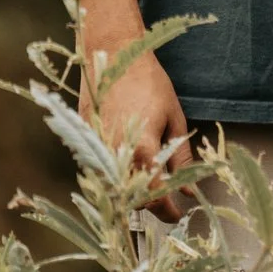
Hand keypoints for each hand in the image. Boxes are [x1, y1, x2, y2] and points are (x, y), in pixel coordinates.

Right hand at [92, 44, 194, 219]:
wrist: (114, 55)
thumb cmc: (149, 83)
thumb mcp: (173, 119)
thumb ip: (180, 157)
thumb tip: (188, 190)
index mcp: (142, 149)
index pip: (154, 196)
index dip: (167, 211)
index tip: (177, 216)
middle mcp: (114, 155)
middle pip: (131, 198)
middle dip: (150, 204)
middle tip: (167, 202)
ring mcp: (96, 150)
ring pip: (114, 188)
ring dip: (131, 192)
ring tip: (150, 184)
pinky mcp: (84, 142)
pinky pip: (100, 171)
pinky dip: (115, 176)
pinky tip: (129, 167)